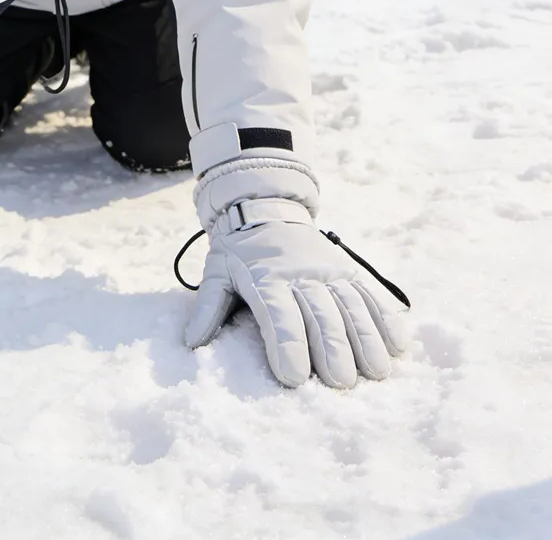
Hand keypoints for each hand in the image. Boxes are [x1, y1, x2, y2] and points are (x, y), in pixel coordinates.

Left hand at [185, 159, 408, 388]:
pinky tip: (398, 345)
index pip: (278, 315)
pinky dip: (387, 318)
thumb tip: (192, 343)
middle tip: (340, 383)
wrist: (263, 206)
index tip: (293, 378)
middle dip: (332, 351)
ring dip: (366, 340)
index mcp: (265, 278)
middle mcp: (300, 274)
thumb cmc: (239, 249)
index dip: (286, 346)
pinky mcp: (350, 269)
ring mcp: (329, 270)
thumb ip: (208, 306)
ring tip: (374, 373)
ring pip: (352, 306)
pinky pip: (372, 294)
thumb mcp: (217, 271)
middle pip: (321, 316)